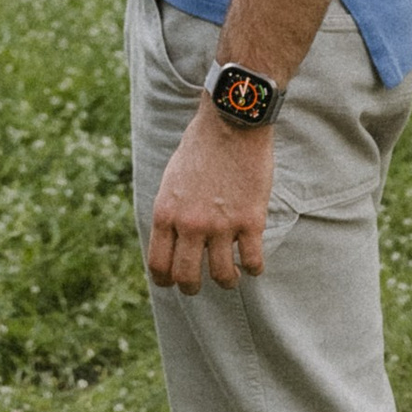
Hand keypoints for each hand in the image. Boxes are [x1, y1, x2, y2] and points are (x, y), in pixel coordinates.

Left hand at [147, 106, 275, 293]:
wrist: (231, 123)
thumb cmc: (201, 145)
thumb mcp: (171, 179)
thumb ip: (171, 210)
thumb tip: (171, 236)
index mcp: (165, 213)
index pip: (158, 264)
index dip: (165, 281)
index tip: (173, 282)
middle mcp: (190, 224)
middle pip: (186, 277)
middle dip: (192, 288)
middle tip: (198, 286)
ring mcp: (221, 225)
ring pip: (222, 275)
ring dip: (227, 281)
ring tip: (231, 276)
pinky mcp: (250, 221)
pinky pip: (252, 261)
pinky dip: (253, 268)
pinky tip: (253, 264)